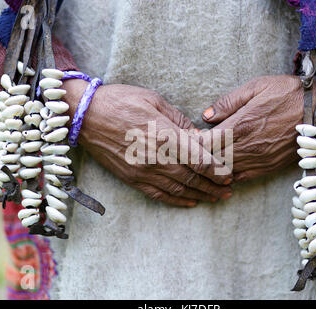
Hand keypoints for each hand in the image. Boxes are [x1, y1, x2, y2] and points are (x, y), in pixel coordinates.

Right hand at [63, 80, 232, 206]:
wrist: (85, 116)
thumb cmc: (121, 101)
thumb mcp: (155, 100)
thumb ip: (179, 121)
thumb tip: (198, 137)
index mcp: (165, 135)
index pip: (199, 159)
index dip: (217, 170)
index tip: (230, 174)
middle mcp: (156, 158)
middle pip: (192, 177)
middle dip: (214, 186)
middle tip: (229, 190)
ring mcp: (142, 171)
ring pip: (178, 189)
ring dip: (200, 195)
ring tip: (216, 198)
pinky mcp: (132, 178)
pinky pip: (158, 194)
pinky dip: (176, 200)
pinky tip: (190, 202)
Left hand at [202, 75, 309, 181]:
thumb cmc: (287, 94)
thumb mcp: (256, 87)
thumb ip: (228, 102)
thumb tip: (205, 116)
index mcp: (241, 125)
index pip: (206, 142)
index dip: (193, 142)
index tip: (188, 137)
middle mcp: (247, 146)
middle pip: (212, 159)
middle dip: (200, 155)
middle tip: (194, 148)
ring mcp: (258, 159)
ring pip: (225, 171)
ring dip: (213, 166)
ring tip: (207, 157)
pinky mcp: (268, 167)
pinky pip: (242, 177)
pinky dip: (229, 174)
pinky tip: (225, 166)